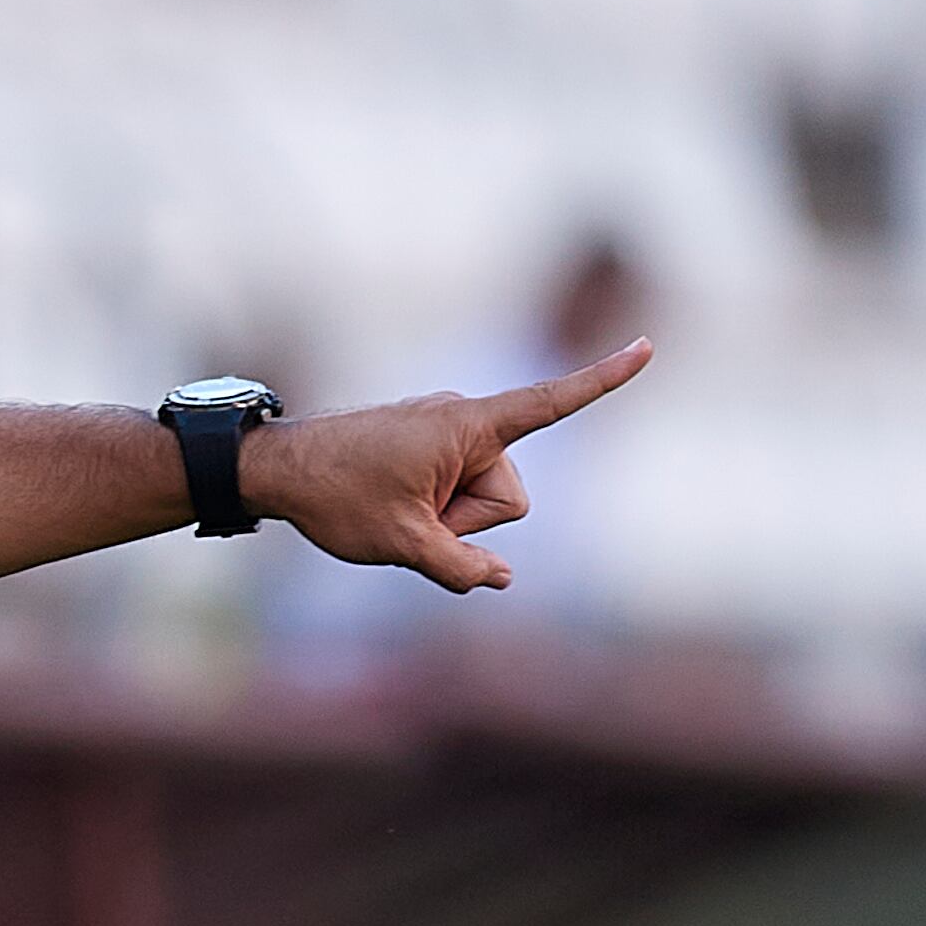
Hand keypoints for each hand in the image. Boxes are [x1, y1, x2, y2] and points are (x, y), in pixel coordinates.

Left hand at [244, 338, 652, 592]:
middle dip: (467, 521)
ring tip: (392, 507)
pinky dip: (432, 507)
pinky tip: (389, 500)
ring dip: (445, 517)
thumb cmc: (336, 497)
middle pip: (507, 497)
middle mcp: (464, 418)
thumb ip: (460, 567)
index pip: (549, 403)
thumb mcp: (402, 544)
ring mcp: (446, 432)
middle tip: (407, 514)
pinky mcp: (429, 445)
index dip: (602, 381)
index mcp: (468, 427)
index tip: (648, 346)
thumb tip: (502, 579)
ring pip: (480, 500)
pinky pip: (454, 489)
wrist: (276, 469)